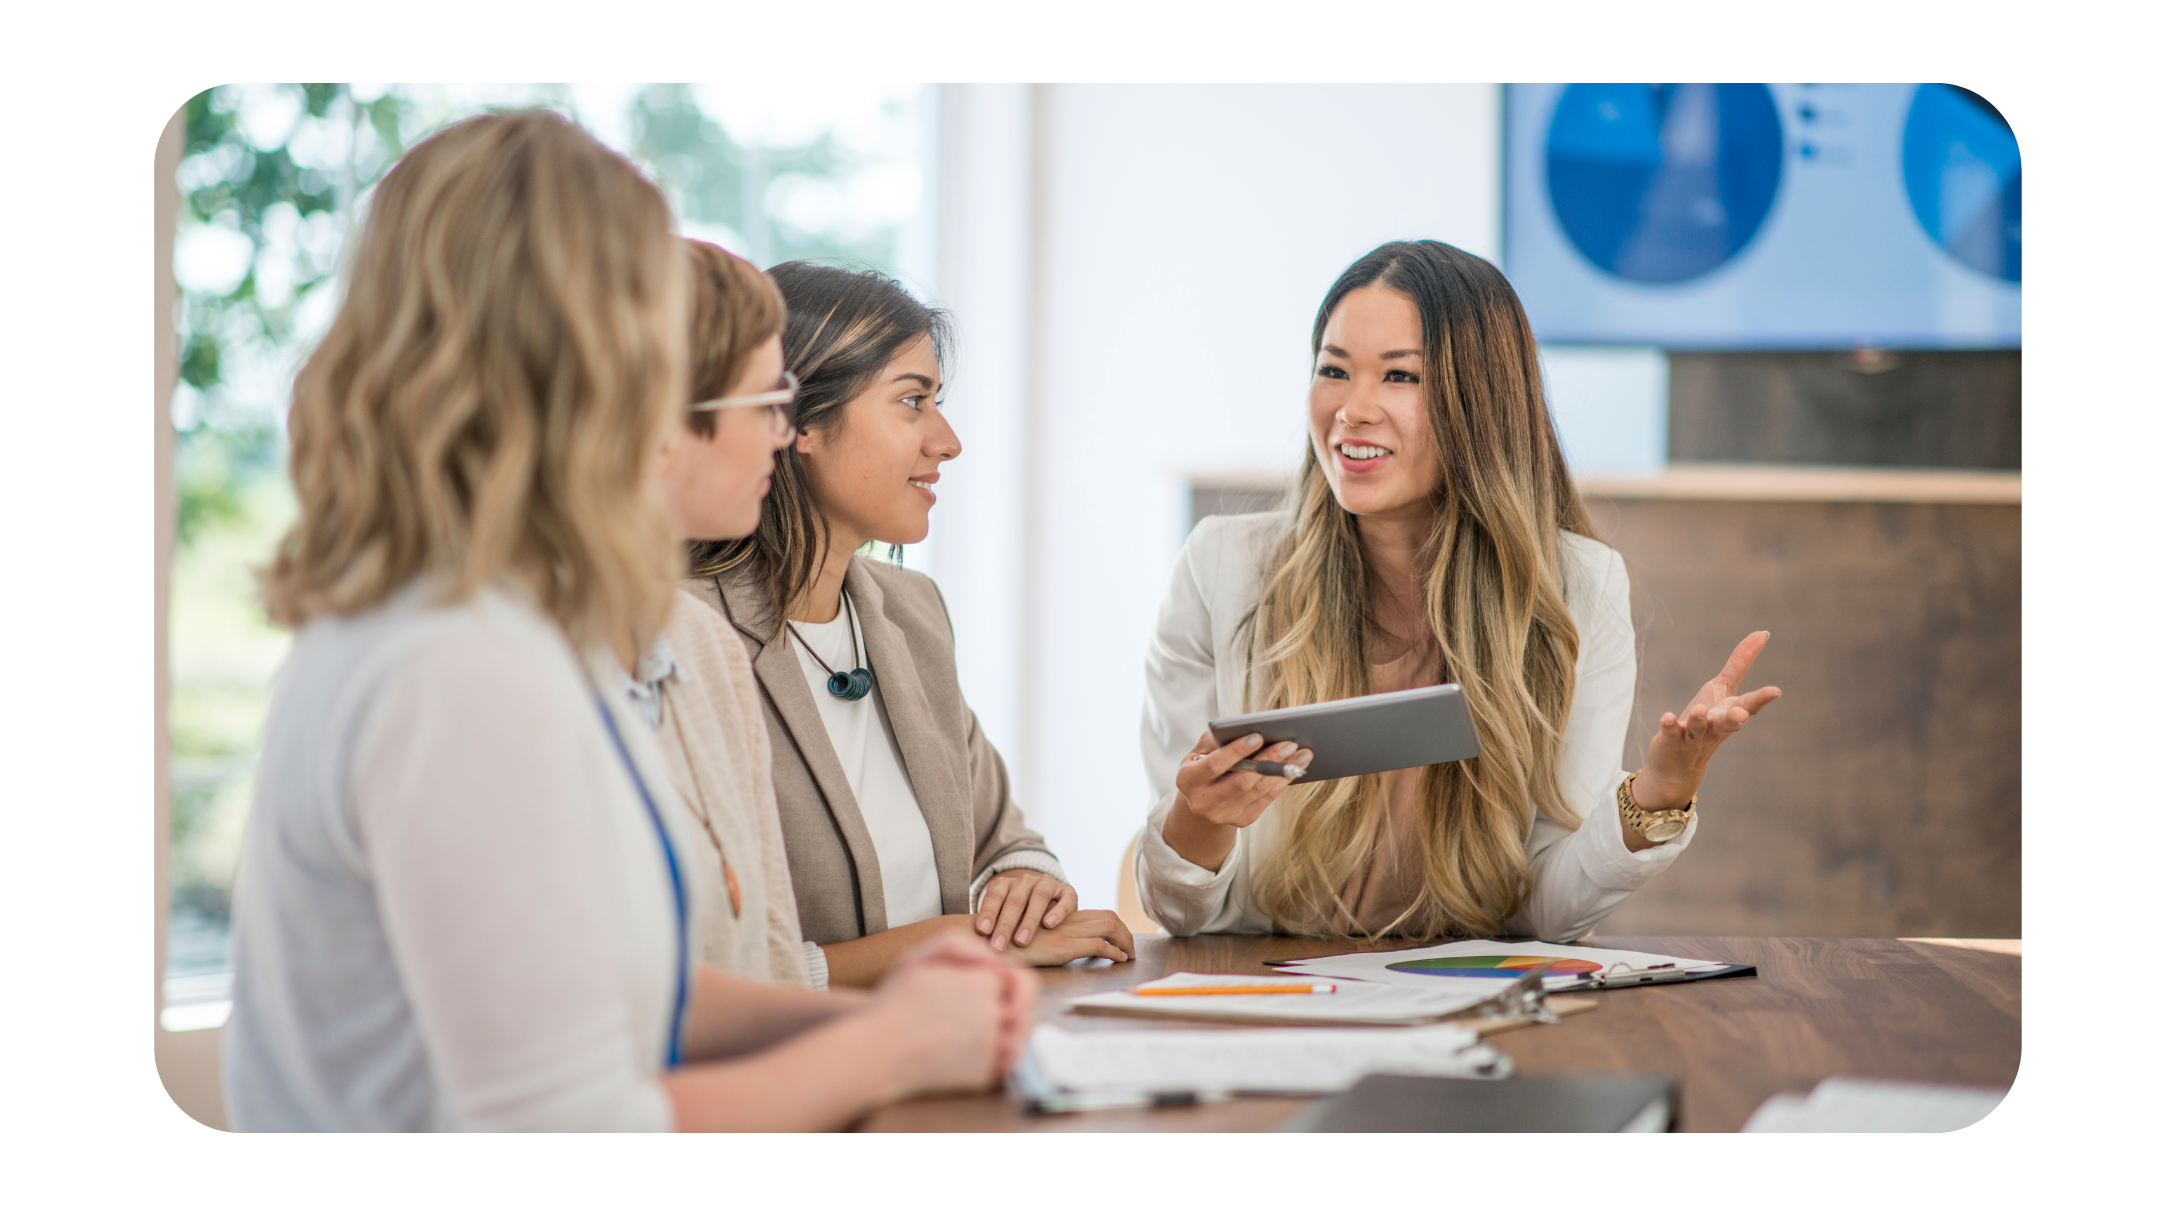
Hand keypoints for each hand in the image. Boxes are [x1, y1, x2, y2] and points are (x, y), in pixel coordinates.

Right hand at [868, 931, 1035, 1093]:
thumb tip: (992, 957)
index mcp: (982, 983)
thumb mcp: (918, 957)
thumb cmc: (894, 1003)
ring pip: (1018, 1040)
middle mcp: (992, 1013)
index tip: (990, 993)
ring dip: (1008, 1038)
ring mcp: (990, 1046)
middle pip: (1022, 1011)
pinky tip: (972, 1056)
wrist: (877, 1050)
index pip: (1016, 980)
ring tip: (980, 1038)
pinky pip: (1004, 1067)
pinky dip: (995, 1062)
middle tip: (991, 1017)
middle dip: (1012, 1012)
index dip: (1003, 986)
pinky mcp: (984, 1074)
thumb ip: (959, 945)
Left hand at [974, 869, 1077, 950]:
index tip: (982, 931)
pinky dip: (1057, 911)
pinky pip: (1064, 898)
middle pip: (1015, 900)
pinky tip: (1049, 925)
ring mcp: (1047, 883)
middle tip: (998, 946)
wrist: (1050, 902)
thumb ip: (992, 924)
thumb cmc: (1018, 916)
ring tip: (1021, 941)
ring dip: (1029, 920)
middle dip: (1005, 924)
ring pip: (1039, 897)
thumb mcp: (1003, 915)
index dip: (988, 912)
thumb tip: (973, 944)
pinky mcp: (1067, 891)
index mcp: (1006, 884)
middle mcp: (1026, 881)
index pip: (995, 895)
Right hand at [1003, 908, 1134, 966]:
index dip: (1115, 926)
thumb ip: (1048, 938)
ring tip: (1129, 955)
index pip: (1098, 915)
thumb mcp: (1031, 938)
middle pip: (1109, 917)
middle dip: (1126, 933)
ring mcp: (1066, 932)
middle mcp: (1067, 921)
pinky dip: (1113, 952)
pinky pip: (1098, 945)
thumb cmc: (1004, 945)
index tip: (1121, 941)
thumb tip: (1062, 950)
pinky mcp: (1063, 946)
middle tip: (1131, 950)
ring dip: (1125, 941)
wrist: (988, 942)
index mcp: (1061, 918)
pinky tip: (1117, 959)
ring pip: (1110, 927)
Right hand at [1172, 730, 1313, 830]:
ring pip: (1258, 791)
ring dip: (1282, 771)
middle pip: (1241, 782)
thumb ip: (1216, 738)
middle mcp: (1202, 802)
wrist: (1202, 799)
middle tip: (1290, 743)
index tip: (1258, 735)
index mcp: (1187, 780)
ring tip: (1301, 753)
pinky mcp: (1241, 820)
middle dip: (1268, 761)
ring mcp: (1222, 815)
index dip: (1236, 751)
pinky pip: (1266, 799)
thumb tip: (1245, 727)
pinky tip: (1294, 767)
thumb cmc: (1203, 763)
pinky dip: (1281, 782)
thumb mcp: (1201, 749)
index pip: (1214, 765)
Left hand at [1634, 631, 1782, 811]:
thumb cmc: (1706, 721)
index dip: (1762, 698)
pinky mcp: (1670, 741)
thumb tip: (1763, 633)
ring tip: (1702, 711)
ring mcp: (1693, 736)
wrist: (1678, 766)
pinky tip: (1667, 717)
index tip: (1775, 691)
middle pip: (1728, 723)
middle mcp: (1715, 727)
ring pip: (1699, 729)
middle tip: (1741, 715)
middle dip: (1736, 718)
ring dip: (1701, 720)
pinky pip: (1670, 733)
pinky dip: (1669, 725)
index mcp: (1729, 712)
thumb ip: (1740, 663)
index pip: (1748, 705)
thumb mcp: (1722, 689)